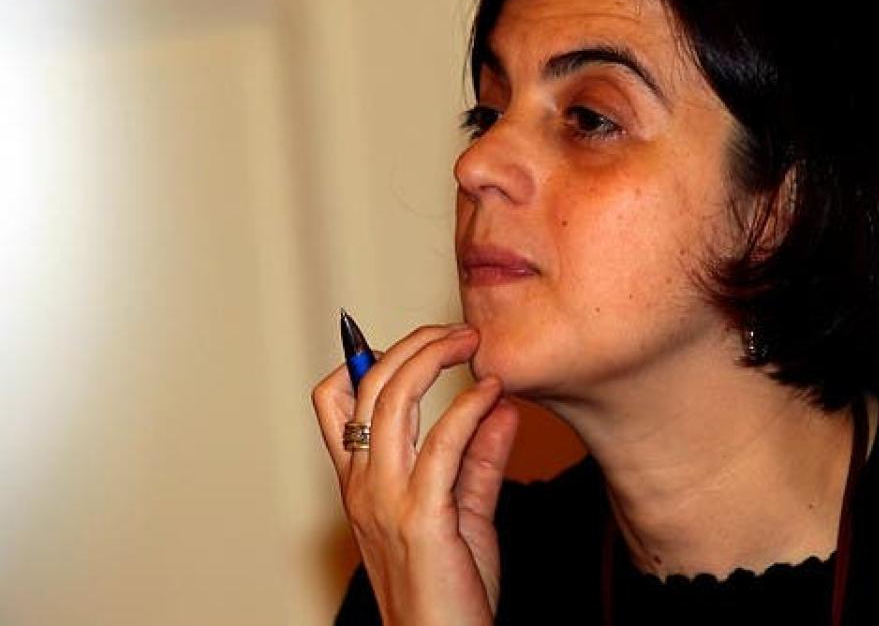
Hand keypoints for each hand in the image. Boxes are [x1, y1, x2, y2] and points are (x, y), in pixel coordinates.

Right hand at [312, 324, 519, 625]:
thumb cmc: (450, 591)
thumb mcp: (465, 512)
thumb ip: (481, 458)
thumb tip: (501, 407)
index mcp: (363, 482)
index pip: (335, 401)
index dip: (363, 357)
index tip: (414, 341)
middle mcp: (364, 484)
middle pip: (367, 384)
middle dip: (412, 342)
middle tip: (455, 330)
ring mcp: (386, 499)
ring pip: (392, 398)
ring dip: (433, 356)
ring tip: (471, 342)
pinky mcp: (421, 516)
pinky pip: (441, 443)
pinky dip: (467, 407)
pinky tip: (491, 392)